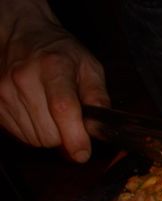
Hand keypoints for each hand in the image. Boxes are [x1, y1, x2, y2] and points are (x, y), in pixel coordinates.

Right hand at [0, 14, 109, 161]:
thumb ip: (98, 98)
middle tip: (70, 121)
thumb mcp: (90, 68)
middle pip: (48, 132)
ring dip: (49, 135)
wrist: (22, 36)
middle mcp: (25, 78)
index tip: (82, 153)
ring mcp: (5, 91)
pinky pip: (20, 136)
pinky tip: (37, 113)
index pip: (63, 108)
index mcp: (54, 66)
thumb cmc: (60, 53)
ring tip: (52, 113)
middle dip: (65, 136)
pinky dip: (33, 132)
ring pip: (34, 138)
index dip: (74, 137)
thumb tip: (101, 128)